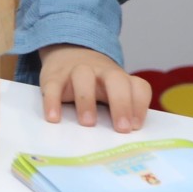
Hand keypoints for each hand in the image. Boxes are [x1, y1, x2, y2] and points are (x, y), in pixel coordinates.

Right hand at [38, 44, 152, 132]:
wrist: (69, 52)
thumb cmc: (96, 84)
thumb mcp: (112, 91)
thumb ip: (120, 109)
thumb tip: (125, 139)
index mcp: (120, 78)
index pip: (138, 87)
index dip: (140, 106)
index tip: (136, 127)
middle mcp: (102, 72)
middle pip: (116, 80)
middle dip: (121, 103)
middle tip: (122, 129)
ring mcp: (76, 70)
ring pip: (83, 77)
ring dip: (86, 100)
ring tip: (87, 123)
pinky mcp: (54, 75)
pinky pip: (53, 86)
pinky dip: (52, 101)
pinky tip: (53, 118)